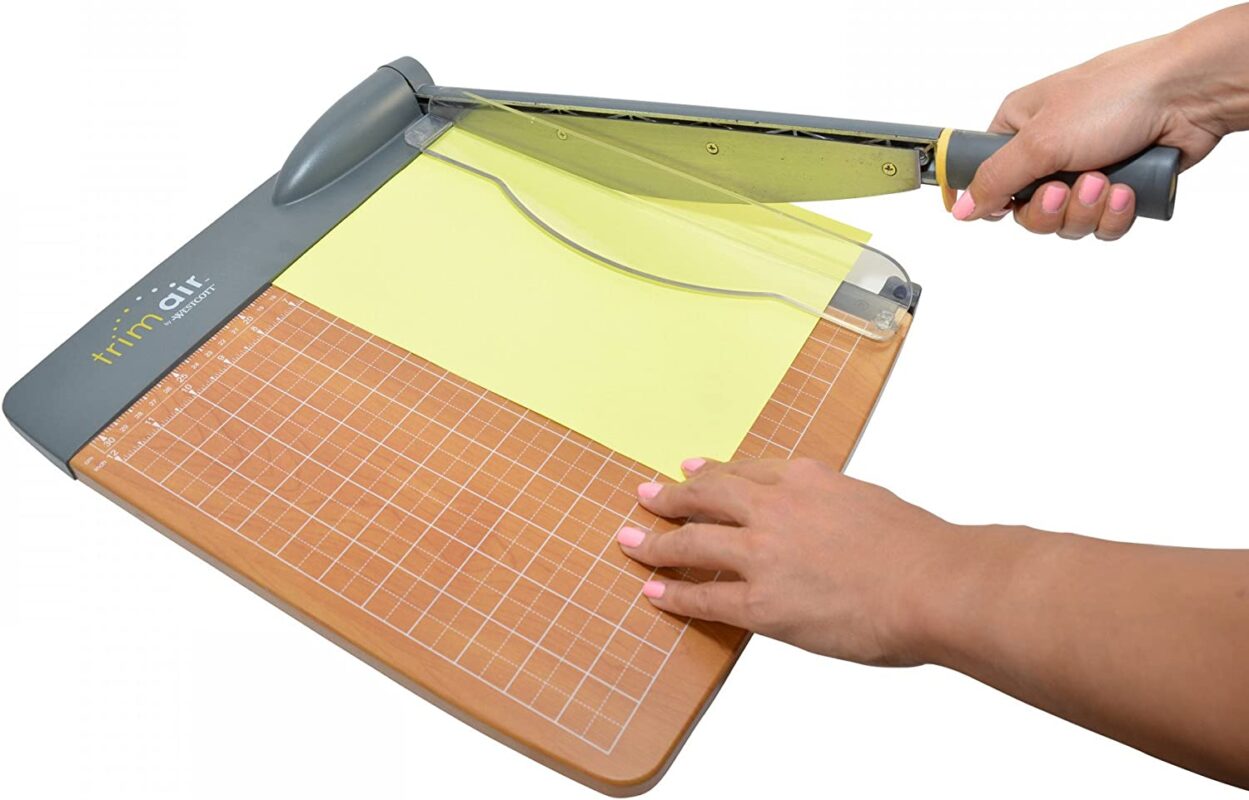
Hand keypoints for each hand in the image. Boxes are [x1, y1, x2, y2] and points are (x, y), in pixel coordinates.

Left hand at [616, 457, 961, 665]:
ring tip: (630, 540)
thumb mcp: (869, 502)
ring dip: (656, 541)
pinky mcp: (763, 603)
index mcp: (806, 479)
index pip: (746, 471)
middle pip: (707, 496)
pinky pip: (705, 598)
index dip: (713, 471)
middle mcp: (776, 508)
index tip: (693, 469)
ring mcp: (764, 555)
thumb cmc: (919, 550)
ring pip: (694, 543)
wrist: (935, 584)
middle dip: (672, 496)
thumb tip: (826, 520)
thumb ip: (834, 505)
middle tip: (646, 494)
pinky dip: (675, 594)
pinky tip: (654, 591)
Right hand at [953, 31, 1228, 238]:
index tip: (1002, 207)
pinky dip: (1113, 215)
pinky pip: (1100, 225)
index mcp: (1019, 128)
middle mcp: (1049, 150)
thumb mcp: (1039, 141)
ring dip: (1086, 210)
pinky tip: (1126, 190)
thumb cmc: (1113, 96)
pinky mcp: (1117, 188)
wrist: (1186, 95)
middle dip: (1051, 209)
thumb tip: (961, 208)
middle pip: (1027, 211)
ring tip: (1106, 181)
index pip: (987, 176)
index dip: (993, 198)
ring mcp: (1084, 170)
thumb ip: (995, 179)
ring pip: (1066, 222)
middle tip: (1065, 190)